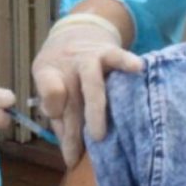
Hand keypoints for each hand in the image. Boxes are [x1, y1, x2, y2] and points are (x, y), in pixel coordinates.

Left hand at [32, 13, 142, 167]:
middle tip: (76, 154)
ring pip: (91, 82)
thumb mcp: (49, 80)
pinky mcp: (108, 51)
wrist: (77, 30)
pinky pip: (118, 56)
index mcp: (48, 72)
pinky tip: (138, 68)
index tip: (59, 125)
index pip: (48, 91)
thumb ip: (56, 109)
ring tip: (99, 134)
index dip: (52, 107)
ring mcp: (88, 58)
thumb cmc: (63, 66)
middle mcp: (67, 65)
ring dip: (94, 108)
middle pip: (70, 99)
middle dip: (73, 128)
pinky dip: (127, 61)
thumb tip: (67, 143)